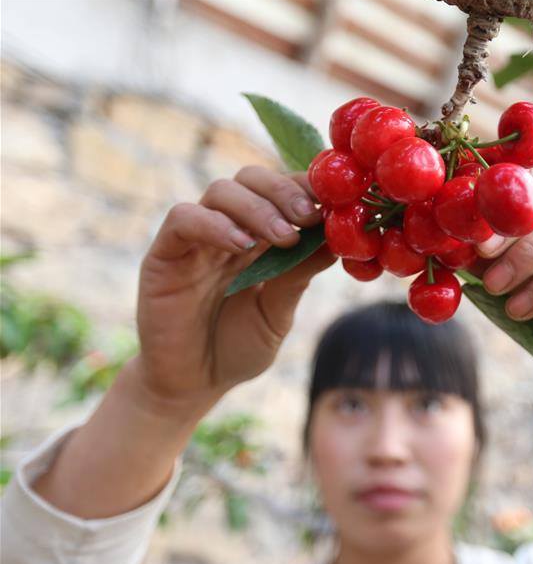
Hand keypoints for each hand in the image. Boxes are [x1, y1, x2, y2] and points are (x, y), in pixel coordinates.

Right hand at [135, 165, 334, 410]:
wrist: (194, 384)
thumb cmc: (239, 346)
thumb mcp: (279, 311)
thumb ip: (300, 274)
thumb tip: (337, 239)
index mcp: (260, 237)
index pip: (282, 191)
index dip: (307, 188)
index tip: (336, 202)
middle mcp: (228, 228)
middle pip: (251, 179)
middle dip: (284, 191)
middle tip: (308, 216)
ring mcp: (195, 239)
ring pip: (221, 191)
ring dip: (257, 208)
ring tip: (283, 238)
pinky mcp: (164, 254)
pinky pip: (183, 219)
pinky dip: (215, 224)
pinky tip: (241, 246)